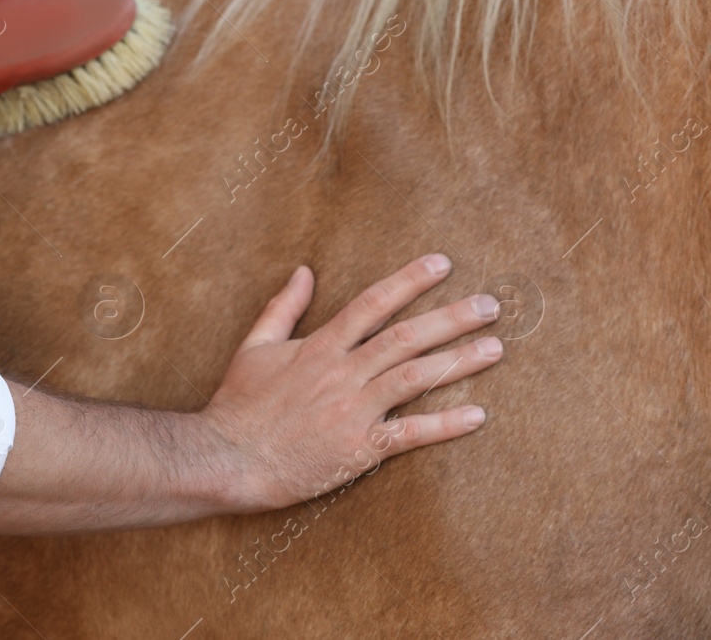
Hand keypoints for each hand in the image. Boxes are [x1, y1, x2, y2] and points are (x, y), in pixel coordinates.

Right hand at [198, 254, 501, 511]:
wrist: (227, 458)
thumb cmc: (238, 403)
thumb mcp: (255, 346)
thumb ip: (283, 308)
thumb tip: (303, 271)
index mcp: (319, 346)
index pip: (372, 303)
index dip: (409, 281)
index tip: (442, 264)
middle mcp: (341, 373)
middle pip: (405, 337)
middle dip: (451, 317)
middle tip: (490, 305)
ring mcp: (352, 410)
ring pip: (415, 378)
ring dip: (458, 361)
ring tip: (495, 348)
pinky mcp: (358, 448)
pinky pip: (409, 434)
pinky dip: (444, 425)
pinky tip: (477, 416)